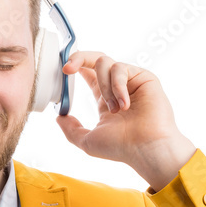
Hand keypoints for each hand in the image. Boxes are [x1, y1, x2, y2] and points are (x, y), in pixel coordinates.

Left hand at [56, 50, 195, 191]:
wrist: (146, 149)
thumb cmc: (122, 148)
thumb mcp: (88, 141)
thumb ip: (71, 129)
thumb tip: (59, 117)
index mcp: (104, 98)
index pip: (88, 72)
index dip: (75, 65)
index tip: (63, 70)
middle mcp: (117, 87)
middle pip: (95, 58)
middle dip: (79, 58)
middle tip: (68, 69)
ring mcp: (130, 80)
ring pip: (105, 63)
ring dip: (104, 87)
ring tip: (115, 109)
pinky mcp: (143, 77)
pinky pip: (121, 69)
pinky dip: (117, 86)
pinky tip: (125, 105)